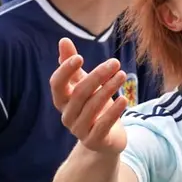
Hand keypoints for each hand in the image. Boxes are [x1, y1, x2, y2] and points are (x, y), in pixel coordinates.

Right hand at [50, 37, 127, 152]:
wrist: (106, 139)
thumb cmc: (95, 106)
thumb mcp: (85, 84)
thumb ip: (73, 64)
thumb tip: (63, 40)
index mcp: (62, 100)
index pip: (56, 84)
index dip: (65, 71)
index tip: (80, 57)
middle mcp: (67, 115)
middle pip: (79, 93)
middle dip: (97, 76)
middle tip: (115, 62)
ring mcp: (79, 130)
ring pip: (92, 107)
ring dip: (108, 89)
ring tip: (122, 75)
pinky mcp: (94, 141)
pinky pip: (103, 126)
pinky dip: (113, 112)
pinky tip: (124, 99)